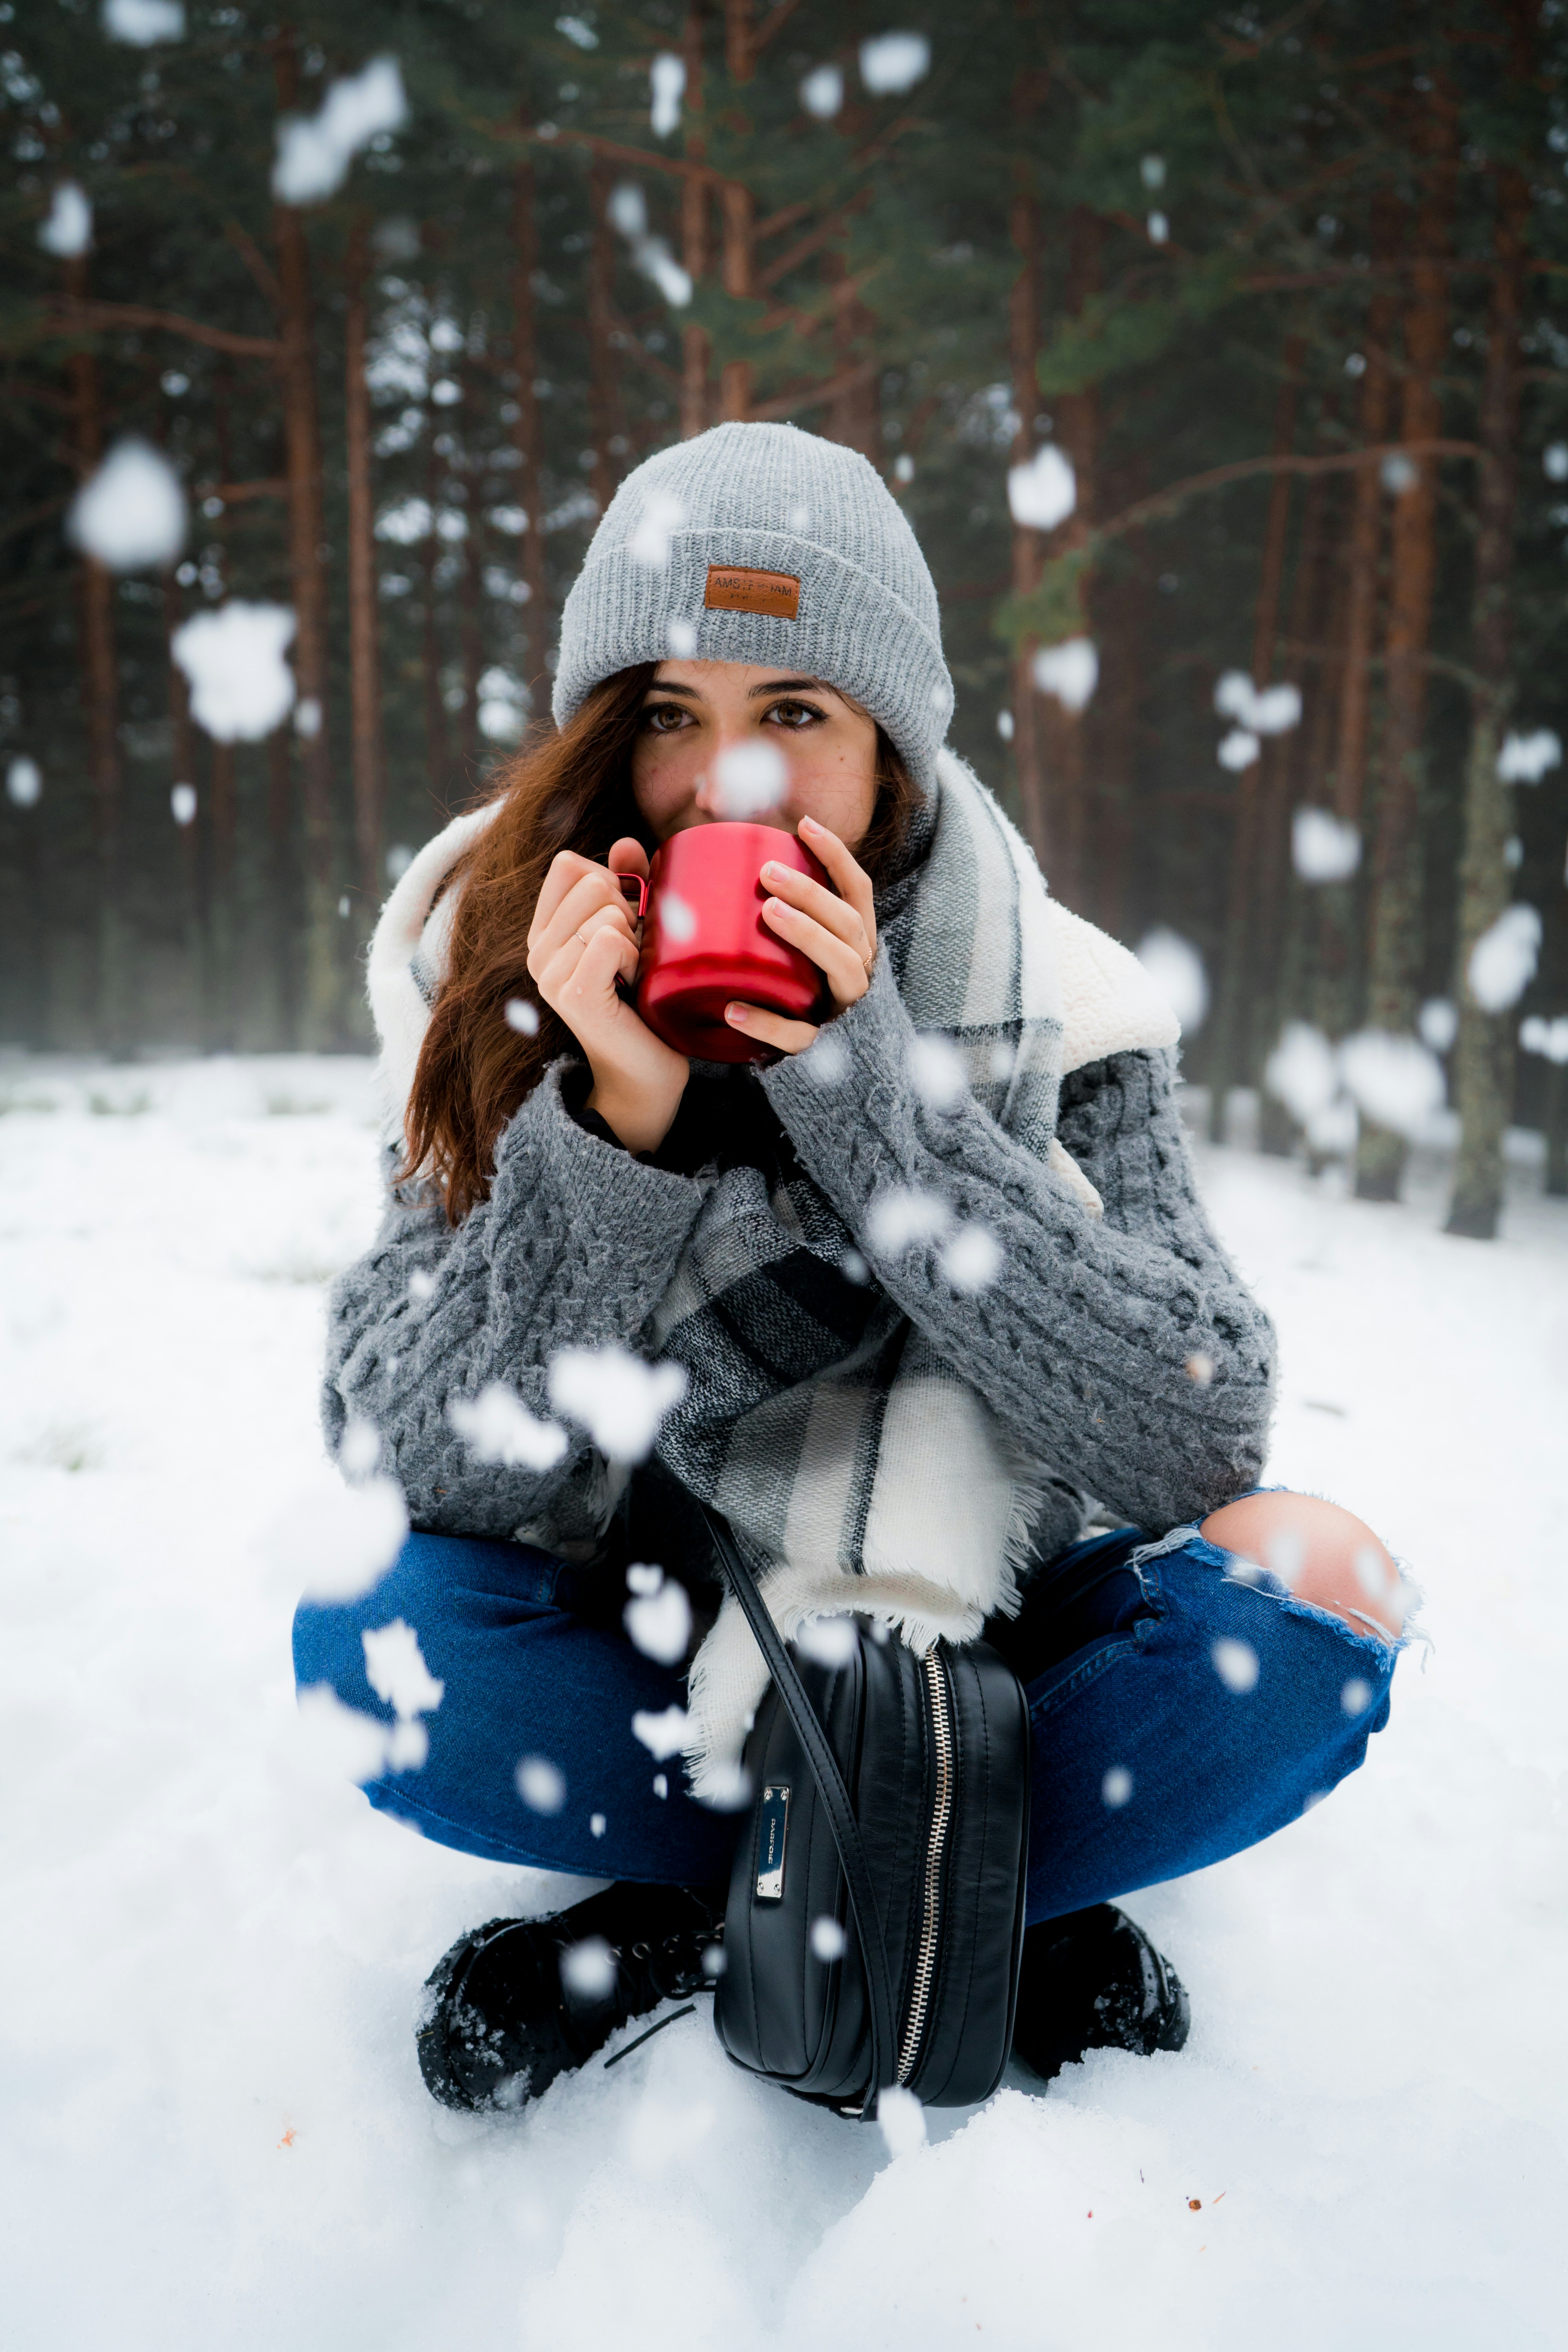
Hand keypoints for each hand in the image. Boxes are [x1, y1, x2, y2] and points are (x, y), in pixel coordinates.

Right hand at [526, 838, 688, 1152]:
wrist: (646, 1068)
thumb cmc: (643, 997)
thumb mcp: (635, 930)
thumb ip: (627, 884)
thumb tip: (625, 843)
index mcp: (545, 930)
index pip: (569, 865)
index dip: (610, 883)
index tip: (623, 925)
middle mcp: (537, 950)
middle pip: (591, 882)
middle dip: (627, 912)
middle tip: (631, 957)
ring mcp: (550, 972)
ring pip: (605, 911)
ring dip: (635, 941)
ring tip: (631, 976)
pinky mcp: (573, 992)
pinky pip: (610, 938)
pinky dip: (635, 958)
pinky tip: (630, 987)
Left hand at [722, 813, 876, 1057]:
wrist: (826, 1066)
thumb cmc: (795, 989)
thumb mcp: (797, 946)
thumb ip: (776, 906)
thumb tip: (724, 843)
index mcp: (855, 941)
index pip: (858, 891)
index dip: (837, 856)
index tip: (804, 825)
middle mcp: (858, 968)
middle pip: (847, 923)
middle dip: (811, 893)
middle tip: (767, 872)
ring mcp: (844, 1007)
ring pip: (840, 966)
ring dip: (807, 935)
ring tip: (768, 913)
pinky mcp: (820, 1045)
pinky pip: (797, 1036)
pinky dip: (766, 1023)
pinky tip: (732, 1009)